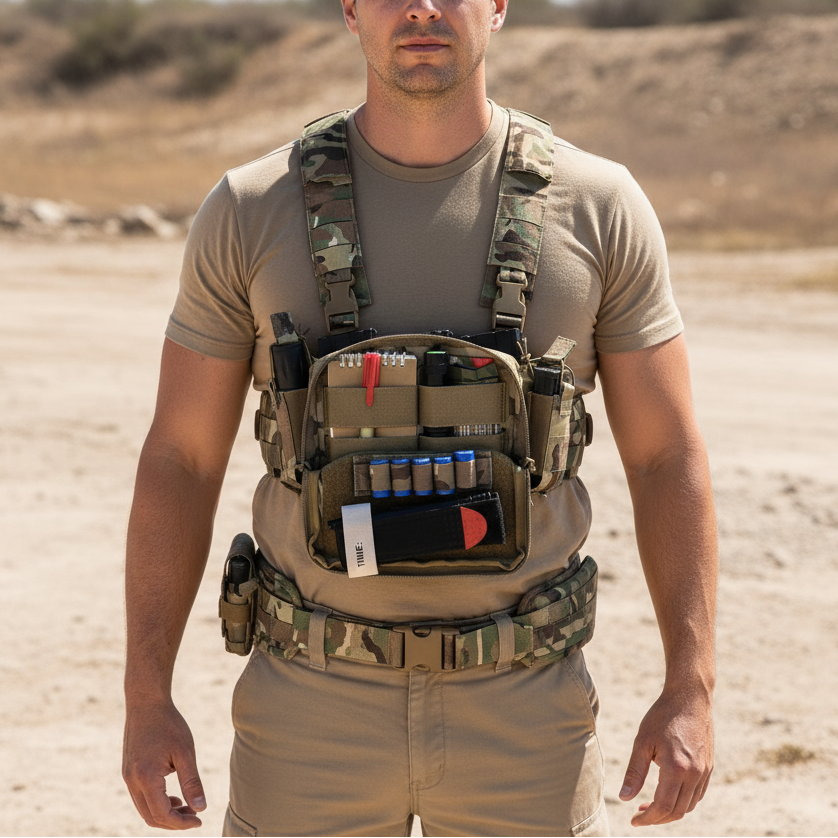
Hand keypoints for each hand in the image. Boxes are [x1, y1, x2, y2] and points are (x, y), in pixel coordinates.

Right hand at [123, 700, 206, 829]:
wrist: (146, 702)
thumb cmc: (169, 724)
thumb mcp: (185, 752)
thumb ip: (192, 782)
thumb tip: (201, 808)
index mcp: (146, 778)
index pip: (162, 815)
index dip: (181, 823)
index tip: (199, 821)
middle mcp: (132, 781)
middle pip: (150, 817)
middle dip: (173, 822)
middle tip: (195, 816)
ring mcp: (127, 776)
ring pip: (144, 808)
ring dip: (164, 813)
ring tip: (186, 806)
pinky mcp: (128, 770)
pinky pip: (140, 796)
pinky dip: (156, 802)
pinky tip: (173, 795)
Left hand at [619, 689, 713, 826]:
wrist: (690, 698)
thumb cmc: (662, 716)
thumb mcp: (642, 742)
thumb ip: (634, 772)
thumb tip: (624, 798)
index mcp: (676, 769)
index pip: (662, 807)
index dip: (648, 818)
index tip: (634, 820)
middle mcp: (694, 774)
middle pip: (677, 811)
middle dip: (658, 818)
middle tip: (640, 814)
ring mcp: (704, 772)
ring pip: (690, 806)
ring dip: (671, 811)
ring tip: (651, 806)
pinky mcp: (709, 766)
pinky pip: (698, 794)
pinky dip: (684, 802)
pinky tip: (669, 794)